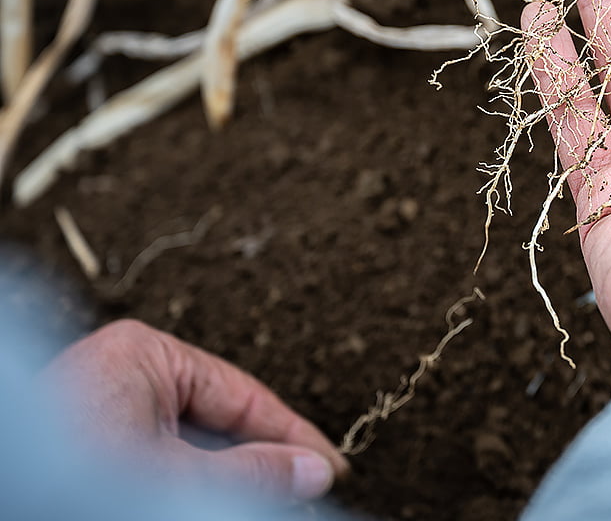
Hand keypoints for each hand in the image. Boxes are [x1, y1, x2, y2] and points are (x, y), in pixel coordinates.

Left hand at [43, 319, 348, 500]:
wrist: (6, 498)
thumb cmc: (69, 484)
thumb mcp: (178, 478)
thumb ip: (253, 473)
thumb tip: (315, 470)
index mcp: (143, 356)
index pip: (242, 394)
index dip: (292, 436)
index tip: (330, 469)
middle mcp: (121, 375)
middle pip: (217, 423)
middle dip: (259, 465)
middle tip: (303, 495)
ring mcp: (101, 414)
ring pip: (189, 450)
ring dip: (227, 481)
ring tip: (268, 503)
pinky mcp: (88, 449)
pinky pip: (157, 463)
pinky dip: (190, 487)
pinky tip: (215, 503)